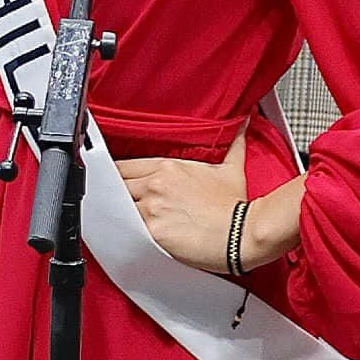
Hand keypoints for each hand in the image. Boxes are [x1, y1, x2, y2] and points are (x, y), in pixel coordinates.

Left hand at [116, 131, 246, 273]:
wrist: (242, 233)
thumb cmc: (235, 205)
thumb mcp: (231, 168)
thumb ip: (232, 143)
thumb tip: (244, 122)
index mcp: (167, 166)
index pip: (123, 167)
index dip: (117, 177)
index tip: (118, 185)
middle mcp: (155, 183)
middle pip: (115, 186)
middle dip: (115, 196)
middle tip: (118, 206)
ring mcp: (151, 207)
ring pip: (116, 208)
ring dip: (116, 215)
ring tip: (119, 223)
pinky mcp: (152, 231)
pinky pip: (125, 230)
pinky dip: (123, 233)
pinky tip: (125, 236)